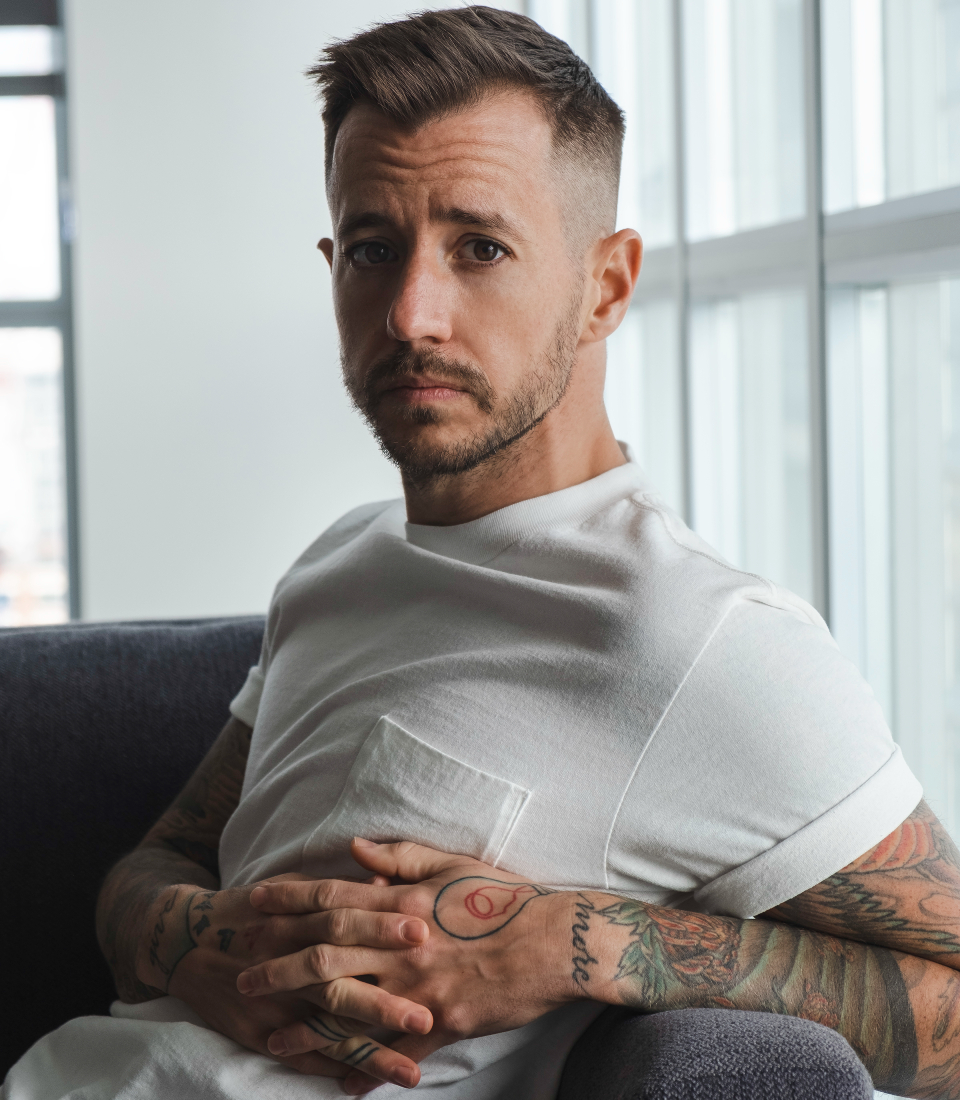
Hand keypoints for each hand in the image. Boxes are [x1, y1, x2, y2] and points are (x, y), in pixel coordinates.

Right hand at [136, 872, 433, 1087]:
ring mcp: (275, 1004)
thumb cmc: (256, 908)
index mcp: (301, 920)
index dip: (383, 925)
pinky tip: (367, 1087)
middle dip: (384, 1002)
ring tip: (412, 1072)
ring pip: (328, 1031)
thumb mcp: (295, 886)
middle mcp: (289, 965)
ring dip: (371, 1052)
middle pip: (340, 981)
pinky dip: (334, 1071)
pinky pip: (303, 1058)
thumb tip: (387, 886)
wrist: (187, 940)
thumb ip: (343, 889)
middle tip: (428, 1016)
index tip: (425, 933)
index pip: (346, 919)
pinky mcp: (261, 1034)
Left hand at [237, 841, 578, 1093]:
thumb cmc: (503, 898)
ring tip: (272, 1040)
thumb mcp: (452, 865)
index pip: (333, 897)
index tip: (254, 903)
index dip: (290, 901)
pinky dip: (367, 1069)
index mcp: (403, 903)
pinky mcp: (444, 1023)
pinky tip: (340, 1084)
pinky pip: (396, 1052)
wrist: (553, 941)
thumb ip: (399, 858)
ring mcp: (420, 988)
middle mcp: (402, 946)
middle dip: (280, 965)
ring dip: (307, 1026)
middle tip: (243, 975)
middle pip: (327, 954)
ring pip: (352, 1008)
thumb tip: (353, 849)